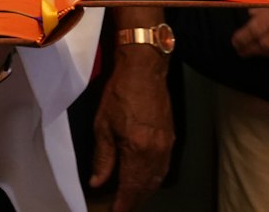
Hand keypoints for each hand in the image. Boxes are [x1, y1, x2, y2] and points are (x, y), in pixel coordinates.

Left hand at [90, 50, 173, 211]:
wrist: (144, 70)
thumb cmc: (120, 93)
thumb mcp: (102, 125)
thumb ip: (102, 157)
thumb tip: (98, 182)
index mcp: (138, 150)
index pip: (131, 187)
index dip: (123, 204)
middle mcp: (156, 153)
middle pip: (146, 187)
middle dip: (134, 201)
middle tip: (121, 208)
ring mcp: (167, 146)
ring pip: (157, 179)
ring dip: (144, 192)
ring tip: (131, 199)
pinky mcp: (171, 139)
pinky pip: (163, 168)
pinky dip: (153, 179)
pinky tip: (145, 181)